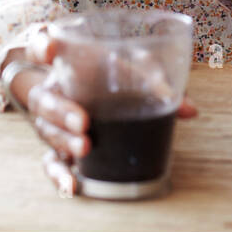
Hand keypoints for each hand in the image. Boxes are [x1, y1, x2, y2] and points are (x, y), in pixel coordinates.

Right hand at [15, 26, 197, 196]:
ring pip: (45, 129)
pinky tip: (72, 186)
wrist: (90, 87)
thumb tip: (190, 110)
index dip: (42, 46)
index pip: (42, 45)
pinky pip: (49, 161)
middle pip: (45, 98)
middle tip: (83, 121)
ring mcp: (51, 120)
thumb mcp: (134, 63)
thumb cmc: (113, 68)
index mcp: (67, 60)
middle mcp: (54, 89)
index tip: (48, 49)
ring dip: (63, 140)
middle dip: (61, 111)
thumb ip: (156, 79)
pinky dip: (58, 174)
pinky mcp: (57, 147)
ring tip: (85, 148)